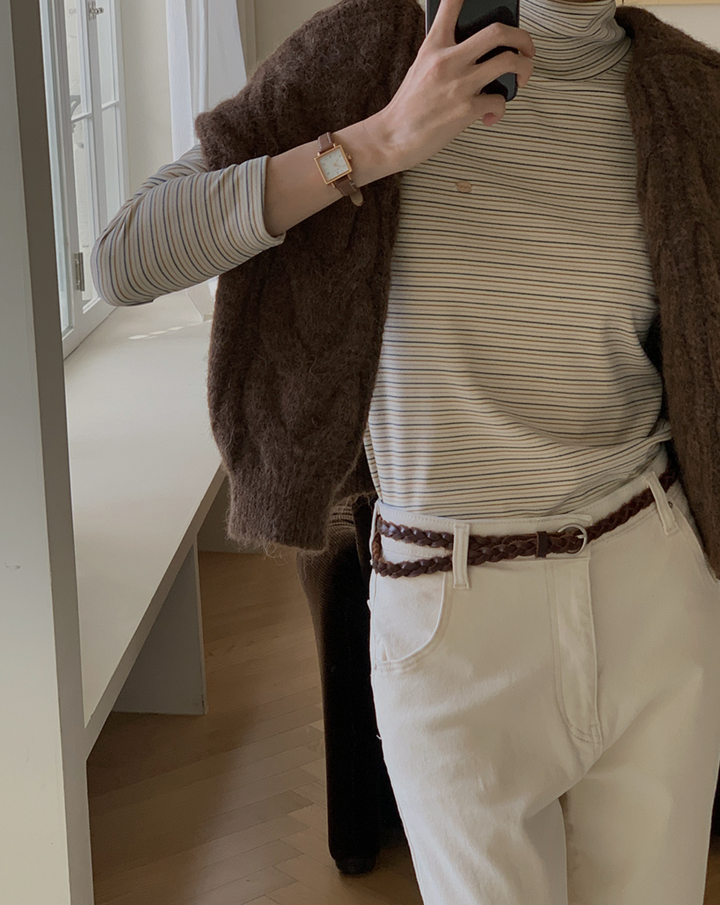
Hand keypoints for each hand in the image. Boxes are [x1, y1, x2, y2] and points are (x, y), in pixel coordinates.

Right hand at [372, 0, 535, 172]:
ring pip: (508, 61)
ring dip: (525, 69)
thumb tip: (477, 53)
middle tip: (527, 49)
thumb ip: (446, 53)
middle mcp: (448, 60)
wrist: (392, 137)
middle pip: (498, 31)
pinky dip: (500, 109)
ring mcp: (459, 84)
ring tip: (521, 78)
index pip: (452, 4)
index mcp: (435, 45)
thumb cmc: (409, 106)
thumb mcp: (421, 67)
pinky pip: (498, 101)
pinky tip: (490, 116)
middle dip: (523, 38)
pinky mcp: (465, 109)